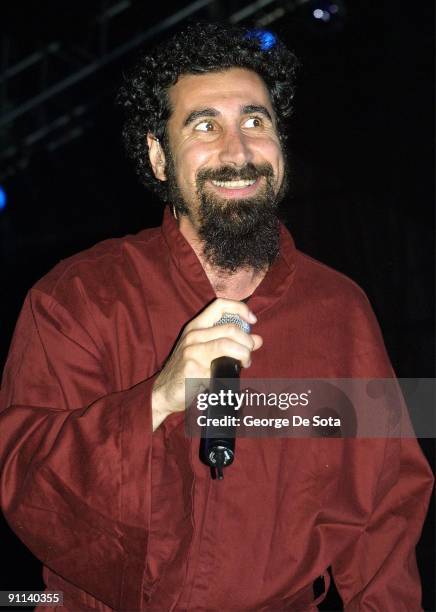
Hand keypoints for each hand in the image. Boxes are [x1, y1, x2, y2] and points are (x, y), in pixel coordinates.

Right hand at [151, 298, 262, 429]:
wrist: (164, 392)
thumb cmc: (187, 371)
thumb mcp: (206, 350)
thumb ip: (231, 342)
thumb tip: (257, 339)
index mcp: (196, 326)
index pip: (220, 305)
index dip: (240, 309)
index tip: (252, 321)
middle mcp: (193, 335)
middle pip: (230, 328)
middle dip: (247, 341)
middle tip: (249, 353)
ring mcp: (191, 350)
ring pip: (228, 344)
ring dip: (244, 354)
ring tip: (245, 362)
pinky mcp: (193, 368)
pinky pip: (220, 365)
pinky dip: (232, 370)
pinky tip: (230, 375)